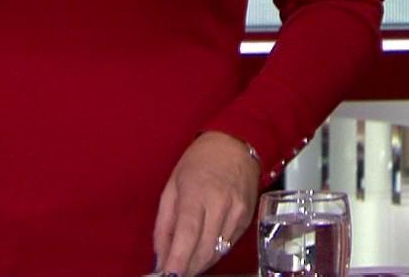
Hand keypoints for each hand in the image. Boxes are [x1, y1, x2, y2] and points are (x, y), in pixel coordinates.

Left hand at [153, 131, 258, 276]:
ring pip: (218, 252)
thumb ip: (164, 223)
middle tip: (174, 274)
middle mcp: (220, 205)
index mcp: (197, 193)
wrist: (237, 144)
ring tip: (187, 265)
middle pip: (204, 250)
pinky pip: (229, 244)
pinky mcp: (248, 218)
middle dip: (187, 268)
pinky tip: (204, 251)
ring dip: (200, 263)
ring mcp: (237, 212)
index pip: (187, 235)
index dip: (178, 261)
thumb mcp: (172, 185)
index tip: (168, 275)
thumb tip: (160, 254)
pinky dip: (215, 253)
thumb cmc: (200, 160)